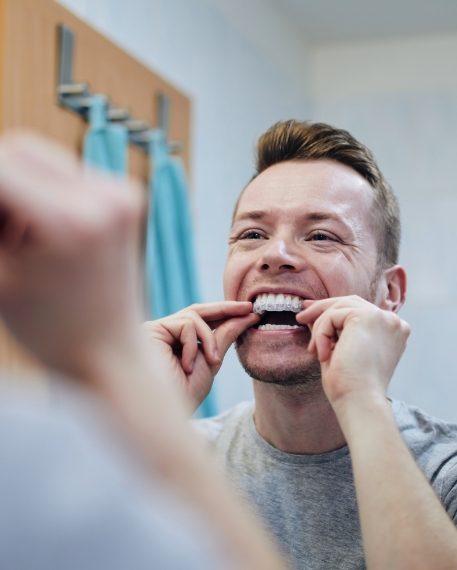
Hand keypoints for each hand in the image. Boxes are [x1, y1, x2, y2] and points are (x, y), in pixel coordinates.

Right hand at [0, 131, 143, 378]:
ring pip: (40, 157)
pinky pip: (65, 172)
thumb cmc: (50, 331)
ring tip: (16, 237)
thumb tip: (0, 185)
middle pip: (19, 149)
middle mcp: (106, 197)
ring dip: (15, 185)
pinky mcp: (127, 196)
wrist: (112, 353)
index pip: (0, 167)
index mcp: (71, 220)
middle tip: (2, 234)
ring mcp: (122, 194)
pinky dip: (41, 189)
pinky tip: (39, 231)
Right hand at [144, 302, 258, 409]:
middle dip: (225, 309)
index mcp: (175, 343)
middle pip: (196, 311)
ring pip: (193, 317)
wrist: (162, 416)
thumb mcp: (210, 363)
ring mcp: (155, 331)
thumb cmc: (183, 395)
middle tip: (249, 308)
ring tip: (212, 362)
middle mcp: (162, 334)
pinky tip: (187, 366)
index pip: (201, 321)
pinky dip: (194, 345)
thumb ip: (224, 338)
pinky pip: (185, 325)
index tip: (251, 312)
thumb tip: (244, 317)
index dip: (225, 313)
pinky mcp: (150, 330)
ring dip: (209, 340)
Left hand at [296, 295, 410, 408]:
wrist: (359, 401)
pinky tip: (323, 356)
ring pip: (338, 308)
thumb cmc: (350, 385)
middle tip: (301, 317)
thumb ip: (332, 330)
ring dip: (320, 328)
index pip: (360, 310)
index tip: (310, 312)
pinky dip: (321, 335)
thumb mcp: (341, 351)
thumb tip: (312, 313)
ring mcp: (382, 317)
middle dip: (322, 308)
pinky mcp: (368, 317)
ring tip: (312, 350)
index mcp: (392, 331)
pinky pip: (332, 316)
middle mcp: (392, 321)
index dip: (334, 309)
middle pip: (350, 302)